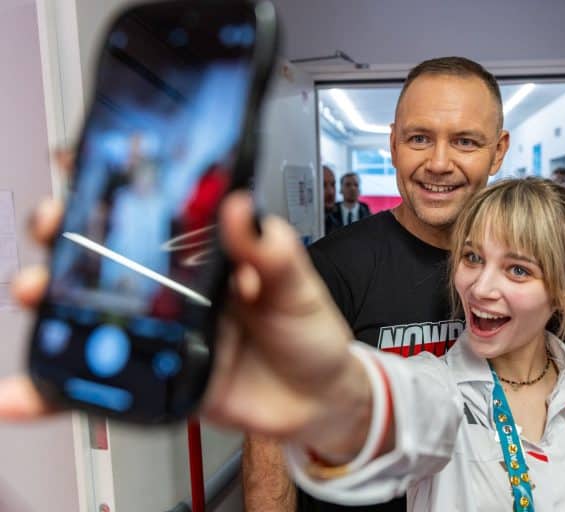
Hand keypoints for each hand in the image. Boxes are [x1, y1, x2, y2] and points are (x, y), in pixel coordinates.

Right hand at [0, 187, 371, 459]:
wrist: (316, 401)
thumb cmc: (309, 334)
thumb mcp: (299, 286)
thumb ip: (273, 253)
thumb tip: (241, 209)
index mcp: (209, 253)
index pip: (154, 209)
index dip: (115, 185)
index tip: (81, 162)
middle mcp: (176, 287)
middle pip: (107, 253)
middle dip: (66, 233)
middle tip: (51, 225)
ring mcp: (161, 331)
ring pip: (94, 310)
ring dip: (52, 300)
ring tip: (33, 290)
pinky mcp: (155, 375)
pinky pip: (101, 379)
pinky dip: (59, 389)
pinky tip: (27, 391)